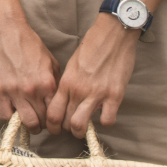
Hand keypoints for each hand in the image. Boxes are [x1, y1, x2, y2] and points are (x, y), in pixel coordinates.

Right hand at [0, 13, 60, 131]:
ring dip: (29, 125)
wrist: (7, 32)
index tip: (54, 120)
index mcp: (48, 84)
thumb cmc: (30, 44)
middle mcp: (32, 91)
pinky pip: (6, 115)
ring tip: (29, 120)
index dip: (56, 120)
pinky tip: (14, 111)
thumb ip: (55, 82)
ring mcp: (14, 92)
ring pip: (26, 123)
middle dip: (43, 125)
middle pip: (42, 122)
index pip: (56, 114)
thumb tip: (58, 99)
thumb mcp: (51, 62)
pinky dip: (11, 118)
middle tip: (42, 122)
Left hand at [46, 15, 139, 136]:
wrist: (113, 34)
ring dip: (82, 131)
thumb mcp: (72, 65)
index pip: (52, 113)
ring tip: (85, 127)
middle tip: (71, 128)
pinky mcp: (115, 95)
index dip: (52, 125)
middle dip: (67, 129)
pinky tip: (105, 114)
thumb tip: (64, 101)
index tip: (56, 128)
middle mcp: (78, 90)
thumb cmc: (91, 46)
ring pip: (81, 125)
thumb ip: (68, 84)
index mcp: (66, 82)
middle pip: (66, 122)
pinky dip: (105, 121)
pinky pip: (107, 120)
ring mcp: (97, 94)